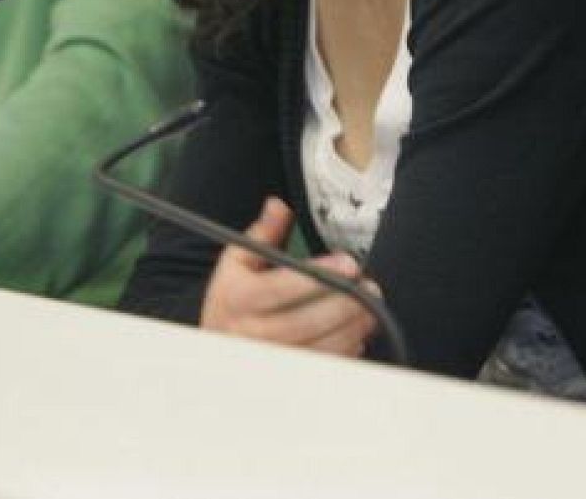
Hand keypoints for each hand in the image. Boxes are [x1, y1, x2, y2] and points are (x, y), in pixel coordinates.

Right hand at [199, 196, 378, 357]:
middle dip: (346, 304)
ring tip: (371, 311)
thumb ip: (262, 233)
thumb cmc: (232, 299)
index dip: (320, 275)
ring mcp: (267, 361)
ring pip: (317, 349)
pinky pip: (320, 369)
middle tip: (370, 288)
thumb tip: (278, 205)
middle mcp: (250, 334)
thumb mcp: (237, 261)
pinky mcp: (283, 380)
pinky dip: (344, 353)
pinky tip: (356, 336)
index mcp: (238, 299)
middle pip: (306, 322)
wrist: (214, 345)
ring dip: (351, 330)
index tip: (349, 264)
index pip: (282, 287)